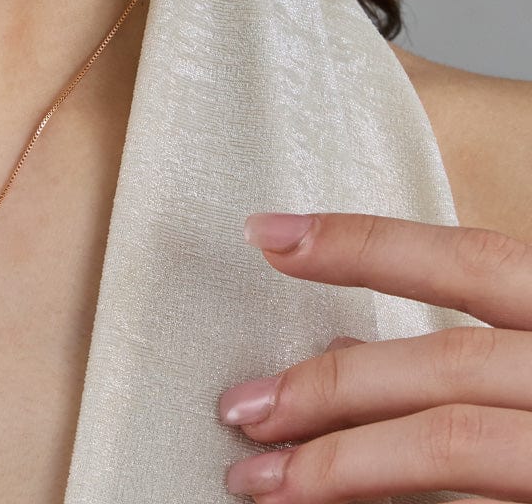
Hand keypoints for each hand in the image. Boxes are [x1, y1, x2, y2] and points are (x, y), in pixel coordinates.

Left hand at [216, 211, 531, 501]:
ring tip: (259, 480)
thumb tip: (338, 348)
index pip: (470, 260)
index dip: (365, 242)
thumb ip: (456, 358)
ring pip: (451, 440)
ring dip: (340, 460)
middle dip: (331, 382)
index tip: (263, 233)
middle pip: (448, 361)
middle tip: (241, 406)